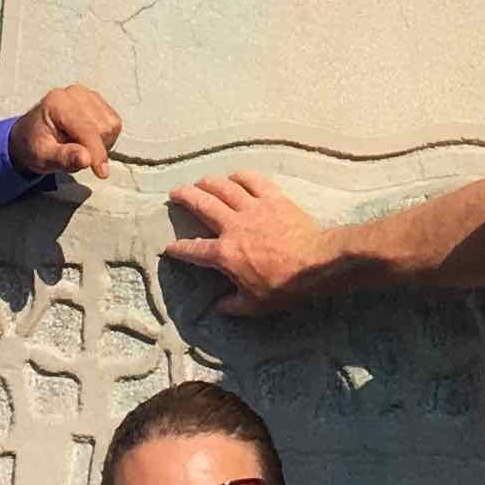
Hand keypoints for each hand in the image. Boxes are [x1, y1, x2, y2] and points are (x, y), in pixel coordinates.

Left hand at [13, 85, 122, 182]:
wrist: (31, 135)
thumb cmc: (34, 145)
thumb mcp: (42, 157)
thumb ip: (64, 157)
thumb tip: (87, 159)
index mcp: (57, 103)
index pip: (87, 128)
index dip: (97, 151)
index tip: (102, 173)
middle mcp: (75, 94)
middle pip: (102, 128)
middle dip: (94, 149)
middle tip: (73, 154)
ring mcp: (88, 95)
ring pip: (112, 126)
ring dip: (101, 144)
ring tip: (78, 146)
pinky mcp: (98, 101)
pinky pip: (114, 124)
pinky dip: (105, 138)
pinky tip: (86, 140)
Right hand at [166, 169, 334, 316]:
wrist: (315, 264)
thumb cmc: (284, 287)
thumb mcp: (254, 305)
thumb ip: (233, 306)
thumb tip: (219, 307)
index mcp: (224, 254)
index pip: (194, 250)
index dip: (178, 249)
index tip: (169, 247)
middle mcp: (233, 226)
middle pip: (202, 205)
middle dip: (185, 197)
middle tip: (175, 193)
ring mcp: (252, 208)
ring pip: (224, 187)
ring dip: (208, 182)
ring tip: (200, 181)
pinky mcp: (272, 198)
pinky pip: (252, 180)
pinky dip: (240, 176)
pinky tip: (234, 176)